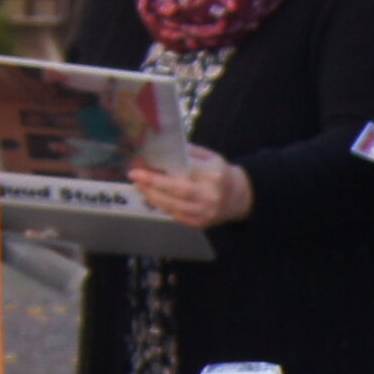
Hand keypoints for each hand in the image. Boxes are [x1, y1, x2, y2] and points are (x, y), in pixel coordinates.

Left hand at [131, 146, 256, 227]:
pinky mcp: (201, 223)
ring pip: (173, 207)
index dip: (159, 174)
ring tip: (140, 186)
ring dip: (153, 197)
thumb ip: (188, 153)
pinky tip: (152, 197)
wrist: (239, 197)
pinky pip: (176, 216)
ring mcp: (206, 213)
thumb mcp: (209, 156)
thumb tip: (159, 150)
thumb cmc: (219, 173)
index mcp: (213, 175)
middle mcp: (210, 196)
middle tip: (134, 177)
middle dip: (152, 185)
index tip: (139, 169)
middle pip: (177, 192)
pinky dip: (162, 206)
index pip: (183, 173)